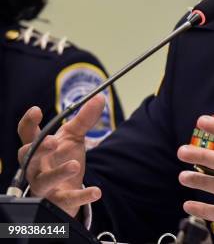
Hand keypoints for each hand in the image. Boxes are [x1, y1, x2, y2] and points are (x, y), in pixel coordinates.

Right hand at [17, 94, 105, 216]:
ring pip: (43, 182)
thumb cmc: (63, 159)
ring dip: (58, 173)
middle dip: (39, 150)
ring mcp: (45, 187)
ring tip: (75, 165)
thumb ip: (83, 119)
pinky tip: (96, 191)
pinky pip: (67, 200)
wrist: (67, 190)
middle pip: (28, 159)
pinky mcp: (58, 202)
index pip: (27, 135)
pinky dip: (81, 196)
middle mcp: (36, 168)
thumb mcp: (73, 138)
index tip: (36, 110)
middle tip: (52, 141)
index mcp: (38, 149)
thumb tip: (99, 98)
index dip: (28, 123)